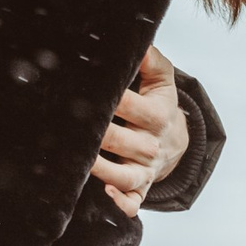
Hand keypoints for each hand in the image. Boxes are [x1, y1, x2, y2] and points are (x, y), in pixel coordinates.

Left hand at [91, 44, 189, 216]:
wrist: (177, 141)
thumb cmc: (160, 106)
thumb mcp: (162, 81)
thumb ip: (151, 60)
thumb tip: (138, 42)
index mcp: (157, 115)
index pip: (132, 106)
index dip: (110, 98)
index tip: (82, 90)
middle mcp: (151, 146)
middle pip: (123, 142)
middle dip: (98, 134)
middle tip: (69, 124)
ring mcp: (145, 171)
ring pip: (125, 176)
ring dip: (103, 171)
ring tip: (81, 161)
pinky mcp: (140, 189)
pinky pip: (133, 203)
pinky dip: (121, 203)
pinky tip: (105, 195)